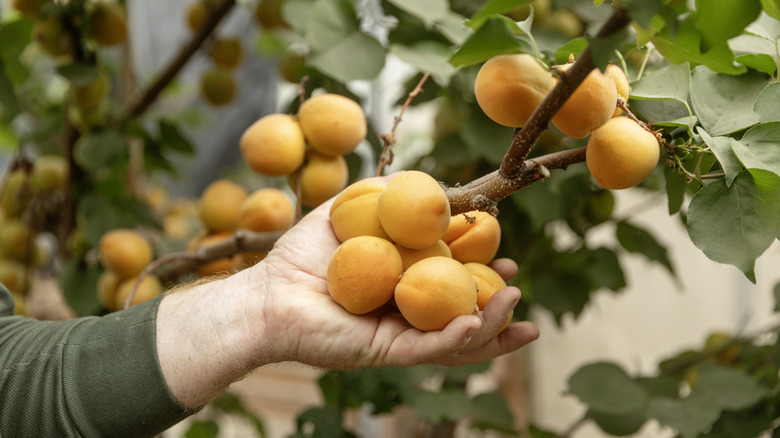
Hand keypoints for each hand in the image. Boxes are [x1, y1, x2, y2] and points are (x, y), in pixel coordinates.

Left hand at [255, 194, 539, 368]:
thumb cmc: (303, 254)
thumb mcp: (350, 210)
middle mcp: (405, 314)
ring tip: (517, 312)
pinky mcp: (383, 353)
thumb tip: (432, 184)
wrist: (268, 292)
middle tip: (517, 292)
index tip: (505, 259)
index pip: (452, 283)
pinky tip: (476, 322)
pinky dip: (456, 339)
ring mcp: (398, 336)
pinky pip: (427, 350)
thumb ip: (389, 196)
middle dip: (497, 310)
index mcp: (402, 285)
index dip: (482, 274)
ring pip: (455, 340)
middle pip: (463, 317)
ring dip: (490, 328)